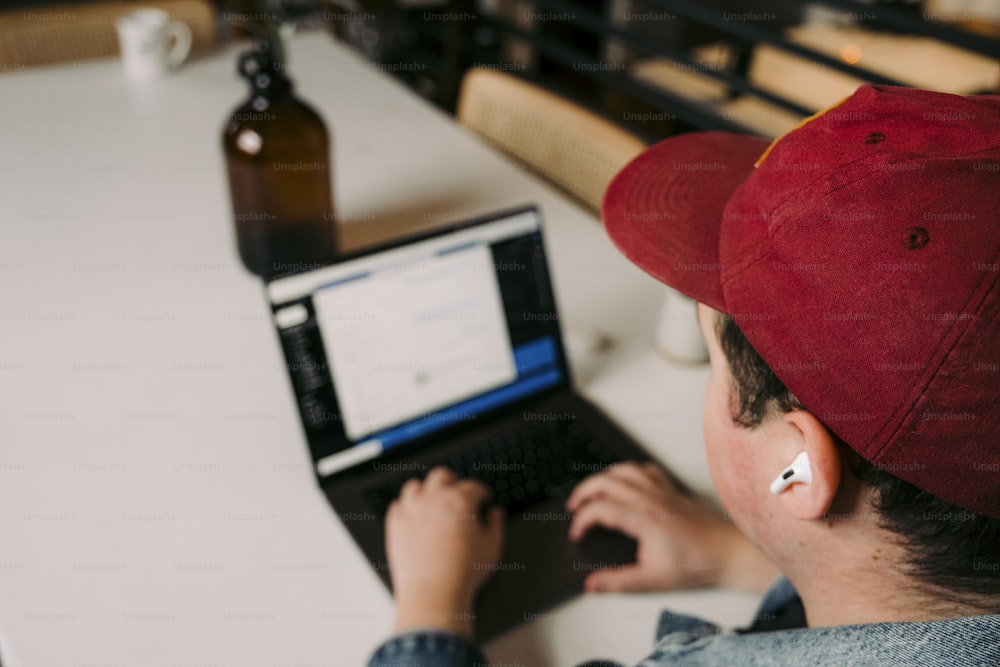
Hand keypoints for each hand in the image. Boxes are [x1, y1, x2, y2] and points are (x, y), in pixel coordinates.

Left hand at [385, 467, 503, 636]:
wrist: (433, 593)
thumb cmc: (463, 572)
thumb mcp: (491, 547)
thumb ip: (495, 525)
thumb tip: (494, 514)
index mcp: (459, 501)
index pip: (472, 486)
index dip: (480, 491)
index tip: (482, 497)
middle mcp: (434, 499)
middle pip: (441, 476)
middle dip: (452, 481)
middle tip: (457, 491)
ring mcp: (411, 510)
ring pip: (415, 486)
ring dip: (425, 490)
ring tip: (431, 500)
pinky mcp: (395, 525)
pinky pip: (397, 505)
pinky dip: (406, 507)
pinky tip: (413, 515)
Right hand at [566, 461, 776, 593]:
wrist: (726, 552)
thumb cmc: (696, 563)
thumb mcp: (652, 580)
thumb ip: (619, 582)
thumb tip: (593, 583)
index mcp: (642, 518)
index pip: (599, 509)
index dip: (581, 521)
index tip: (577, 534)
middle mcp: (649, 498)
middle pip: (605, 481)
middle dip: (583, 492)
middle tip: (574, 508)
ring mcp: (661, 490)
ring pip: (623, 470)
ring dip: (602, 477)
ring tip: (591, 491)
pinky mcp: (671, 489)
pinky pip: (644, 469)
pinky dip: (627, 471)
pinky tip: (624, 482)